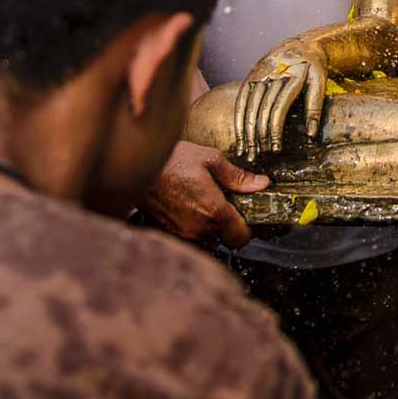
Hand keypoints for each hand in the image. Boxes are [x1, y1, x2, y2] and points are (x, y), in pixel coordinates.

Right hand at [139, 141, 269, 246]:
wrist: (136, 168)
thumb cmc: (170, 160)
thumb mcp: (209, 159)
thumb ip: (237, 176)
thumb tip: (261, 183)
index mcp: (214, 211)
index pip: (242, 238)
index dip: (249, 229)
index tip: (249, 216)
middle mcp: (199, 228)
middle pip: (226, 239)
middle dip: (231, 225)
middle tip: (229, 205)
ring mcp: (183, 233)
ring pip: (209, 239)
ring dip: (213, 226)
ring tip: (207, 203)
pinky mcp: (170, 232)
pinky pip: (192, 236)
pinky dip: (196, 226)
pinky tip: (192, 207)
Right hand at [234, 40, 329, 160]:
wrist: (303, 45)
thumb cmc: (314, 69)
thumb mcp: (320, 85)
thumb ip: (315, 109)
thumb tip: (310, 135)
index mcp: (292, 76)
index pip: (279, 107)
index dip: (275, 129)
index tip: (275, 148)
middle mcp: (273, 73)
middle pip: (262, 108)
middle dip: (259, 134)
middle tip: (258, 155)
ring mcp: (259, 72)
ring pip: (249, 105)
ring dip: (246, 130)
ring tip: (247, 150)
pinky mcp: (251, 74)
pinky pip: (241, 98)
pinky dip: (239, 118)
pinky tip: (239, 134)